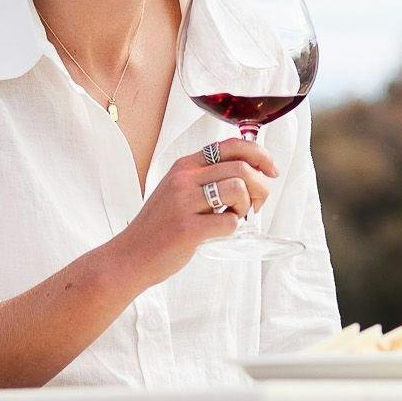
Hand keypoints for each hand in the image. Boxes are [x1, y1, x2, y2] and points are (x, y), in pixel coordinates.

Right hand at [111, 139, 278, 285]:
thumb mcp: (178, 191)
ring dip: (246, 206)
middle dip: (261, 187)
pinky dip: (232, 228)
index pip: (231, 145)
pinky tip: (217, 232)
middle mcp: (184, 179)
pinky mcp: (187, 229)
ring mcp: (184, 203)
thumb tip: (250, 173)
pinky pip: (230, 221)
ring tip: (233, 217)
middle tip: (256, 205)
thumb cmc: (160, 226)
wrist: (130, 255)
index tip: (271, 170)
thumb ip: (206, 179)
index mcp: (184, 166)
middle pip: (242, 167)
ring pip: (239, 189)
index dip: (259, 154)